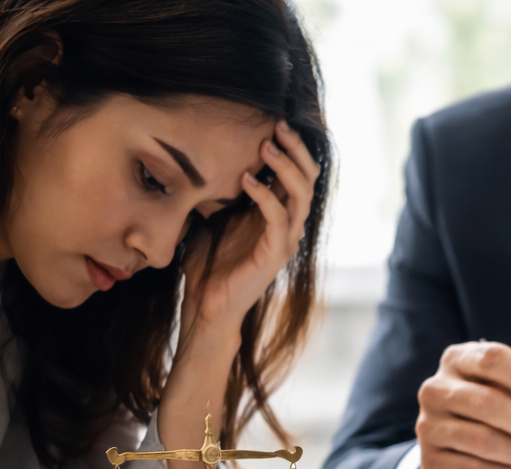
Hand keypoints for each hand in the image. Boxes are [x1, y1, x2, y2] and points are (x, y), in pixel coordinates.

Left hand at [180, 120, 321, 342]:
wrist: (207, 305)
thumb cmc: (208, 263)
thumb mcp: (212, 215)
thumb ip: (220, 189)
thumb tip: (202, 153)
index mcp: (277, 213)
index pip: (297, 173)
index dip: (291, 147)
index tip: (271, 121)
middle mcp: (288, 224)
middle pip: (308, 179)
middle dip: (296, 149)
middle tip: (278, 125)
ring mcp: (285, 240)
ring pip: (300, 196)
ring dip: (285, 168)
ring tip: (266, 147)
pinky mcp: (275, 255)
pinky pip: (278, 219)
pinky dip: (264, 196)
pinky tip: (246, 179)